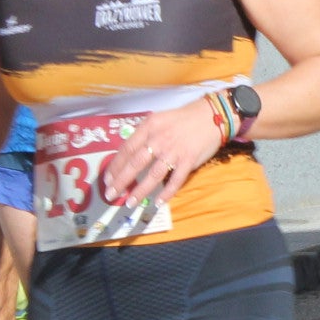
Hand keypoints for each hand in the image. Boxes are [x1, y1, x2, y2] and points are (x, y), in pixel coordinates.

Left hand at [102, 99, 225, 204]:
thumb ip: (145, 136)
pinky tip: (158, 202)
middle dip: (121, 181)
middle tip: (111, 195)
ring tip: (130, 203)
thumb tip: (129, 156)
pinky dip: (166, 193)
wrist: (211, 116)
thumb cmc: (183, 119)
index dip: (115, 166)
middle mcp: (159, 139)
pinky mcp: (188, 160)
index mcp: (149, 127)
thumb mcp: (158, 120)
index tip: (108, 179)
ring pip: (153, 175)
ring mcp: (174, 151)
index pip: (126, 149)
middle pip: (135, 163)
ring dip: (140, 191)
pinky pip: (175, 180)